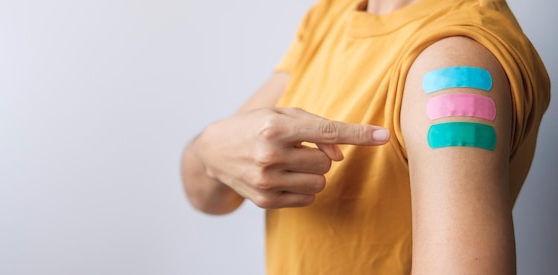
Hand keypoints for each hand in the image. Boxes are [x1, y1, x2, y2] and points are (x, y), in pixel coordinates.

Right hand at [195, 107, 389, 208]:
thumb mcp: (282, 115)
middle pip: (326, 163)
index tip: (383, 135)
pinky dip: (303, 188)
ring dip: (313, 173)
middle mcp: (269, 153)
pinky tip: (284, 176)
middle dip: (321, 156)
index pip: (327, 131)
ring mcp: (266, 180)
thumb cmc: (254, 127)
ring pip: (319, 183)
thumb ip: (316, 128)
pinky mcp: (264, 200)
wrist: (215, 151)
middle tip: (300, 149)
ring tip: (291, 163)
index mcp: (275, 126)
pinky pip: (306, 198)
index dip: (358, 134)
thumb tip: (340, 156)